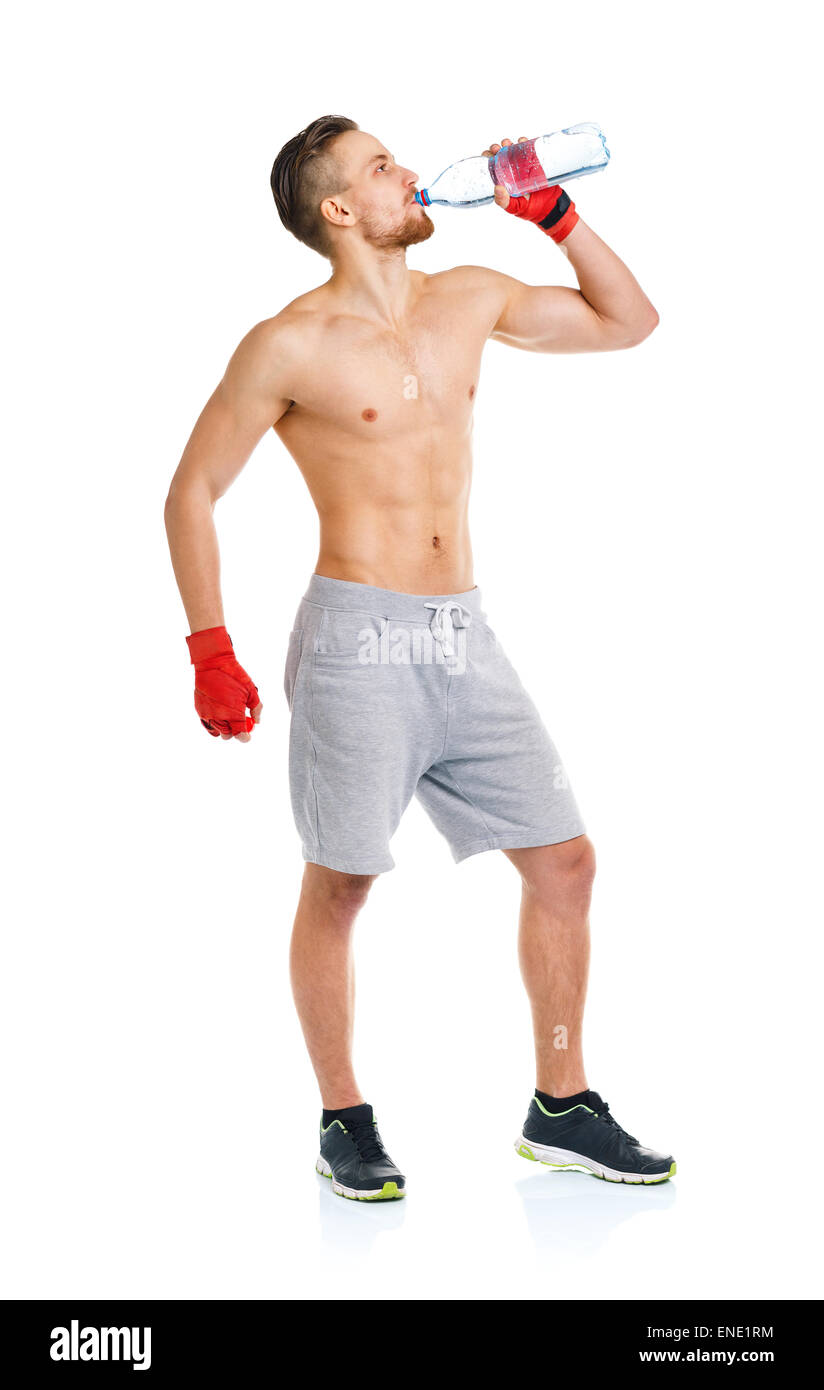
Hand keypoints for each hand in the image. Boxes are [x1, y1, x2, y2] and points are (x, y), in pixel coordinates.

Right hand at [186, 625, 262, 741]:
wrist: (213, 663)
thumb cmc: (234, 675)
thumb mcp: (251, 691)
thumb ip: (256, 709)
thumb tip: (257, 721)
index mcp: (234, 714)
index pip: (240, 735)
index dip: (245, 737)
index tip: (248, 735)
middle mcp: (219, 718)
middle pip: (228, 736)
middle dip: (235, 731)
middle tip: (239, 721)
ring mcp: (207, 715)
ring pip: (217, 732)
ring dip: (224, 728)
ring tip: (229, 715)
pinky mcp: (199, 710)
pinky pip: (207, 725)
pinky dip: (214, 724)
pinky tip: (220, 714)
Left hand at [481, 136, 529, 209]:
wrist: (549, 206)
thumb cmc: (529, 209)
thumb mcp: (514, 207)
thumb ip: (504, 201)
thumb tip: (497, 188)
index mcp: (502, 180)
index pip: (491, 166)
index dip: (487, 158)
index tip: (487, 154)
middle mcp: (511, 171)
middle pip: (500, 155)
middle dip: (497, 149)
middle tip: (497, 149)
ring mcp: (523, 165)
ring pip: (513, 150)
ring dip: (509, 144)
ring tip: (508, 144)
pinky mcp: (534, 162)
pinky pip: (528, 149)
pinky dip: (524, 143)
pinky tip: (522, 142)